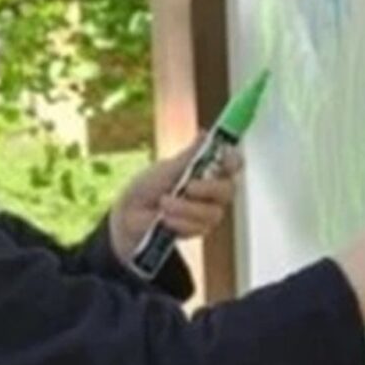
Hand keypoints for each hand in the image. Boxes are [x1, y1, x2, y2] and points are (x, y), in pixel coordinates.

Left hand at [108, 133, 244, 265]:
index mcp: (208, 169)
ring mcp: (208, 211)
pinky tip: (165, 219)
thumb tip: (205, 134)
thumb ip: (189, 156)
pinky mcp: (199, 230)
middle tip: (188, 187)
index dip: (234, 160)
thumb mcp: (167, 168)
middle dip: (208, 189)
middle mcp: (213, 190)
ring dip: (185, 208)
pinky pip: (198, 227)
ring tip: (164, 203)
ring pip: (212, 212)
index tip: (225, 161)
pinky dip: (179, 222)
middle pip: (228, 190)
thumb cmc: (149, 186)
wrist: (131, 214)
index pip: (233, 163)